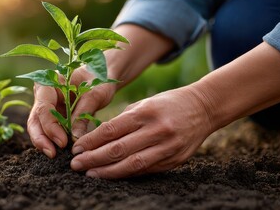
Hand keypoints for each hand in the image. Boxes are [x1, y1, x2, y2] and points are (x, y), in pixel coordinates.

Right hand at [27, 67, 115, 157]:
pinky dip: (52, 142)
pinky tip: (59, 153)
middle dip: (41, 138)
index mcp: (48, 83)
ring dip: (44, 143)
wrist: (101, 76)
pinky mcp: (53, 118)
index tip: (63, 142)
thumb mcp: (95, 93)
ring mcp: (46, 107)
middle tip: (52, 154)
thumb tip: (74, 138)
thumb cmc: (98, 79)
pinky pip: (48, 132)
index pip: (43, 108)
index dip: (50, 127)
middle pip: (35, 120)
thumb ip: (83, 113)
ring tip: (55, 156)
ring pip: (38, 128)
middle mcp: (43, 95)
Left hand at [70, 87, 214, 178]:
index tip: (76, 149)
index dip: (91, 141)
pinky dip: (127, 174)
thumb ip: (124, 120)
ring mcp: (167, 147)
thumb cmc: (168, 103)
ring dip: (108, 172)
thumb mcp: (145, 103)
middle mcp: (157, 130)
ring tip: (90, 174)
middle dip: (93, 159)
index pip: (112, 130)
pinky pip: (146, 170)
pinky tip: (112, 175)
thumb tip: (97, 138)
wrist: (204, 108)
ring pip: (132, 164)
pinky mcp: (174, 160)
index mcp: (146, 112)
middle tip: (75, 165)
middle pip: (118, 149)